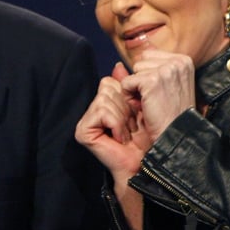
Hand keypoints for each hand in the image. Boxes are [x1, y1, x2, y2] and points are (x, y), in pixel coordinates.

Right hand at [75, 62, 154, 184]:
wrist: (145, 163)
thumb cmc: (146, 138)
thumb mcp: (139, 106)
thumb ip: (128, 86)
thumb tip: (119, 66)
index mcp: (102, 103)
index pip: (110, 82)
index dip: (127, 96)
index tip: (136, 116)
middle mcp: (90, 111)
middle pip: (107, 87)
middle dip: (126, 107)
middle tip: (132, 126)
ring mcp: (84, 121)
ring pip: (105, 98)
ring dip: (122, 117)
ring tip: (127, 133)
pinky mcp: (83, 130)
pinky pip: (102, 111)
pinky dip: (116, 123)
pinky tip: (120, 138)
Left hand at [120, 47, 196, 138]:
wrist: (176, 135)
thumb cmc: (171, 114)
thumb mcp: (167, 85)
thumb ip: (152, 67)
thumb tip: (121, 59)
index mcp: (183, 60)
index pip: (149, 55)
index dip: (148, 75)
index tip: (160, 92)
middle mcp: (177, 62)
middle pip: (141, 61)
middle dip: (141, 80)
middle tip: (154, 99)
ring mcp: (165, 70)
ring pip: (133, 70)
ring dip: (136, 88)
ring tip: (149, 103)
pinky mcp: (151, 80)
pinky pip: (126, 82)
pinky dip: (129, 96)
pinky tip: (142, 107)